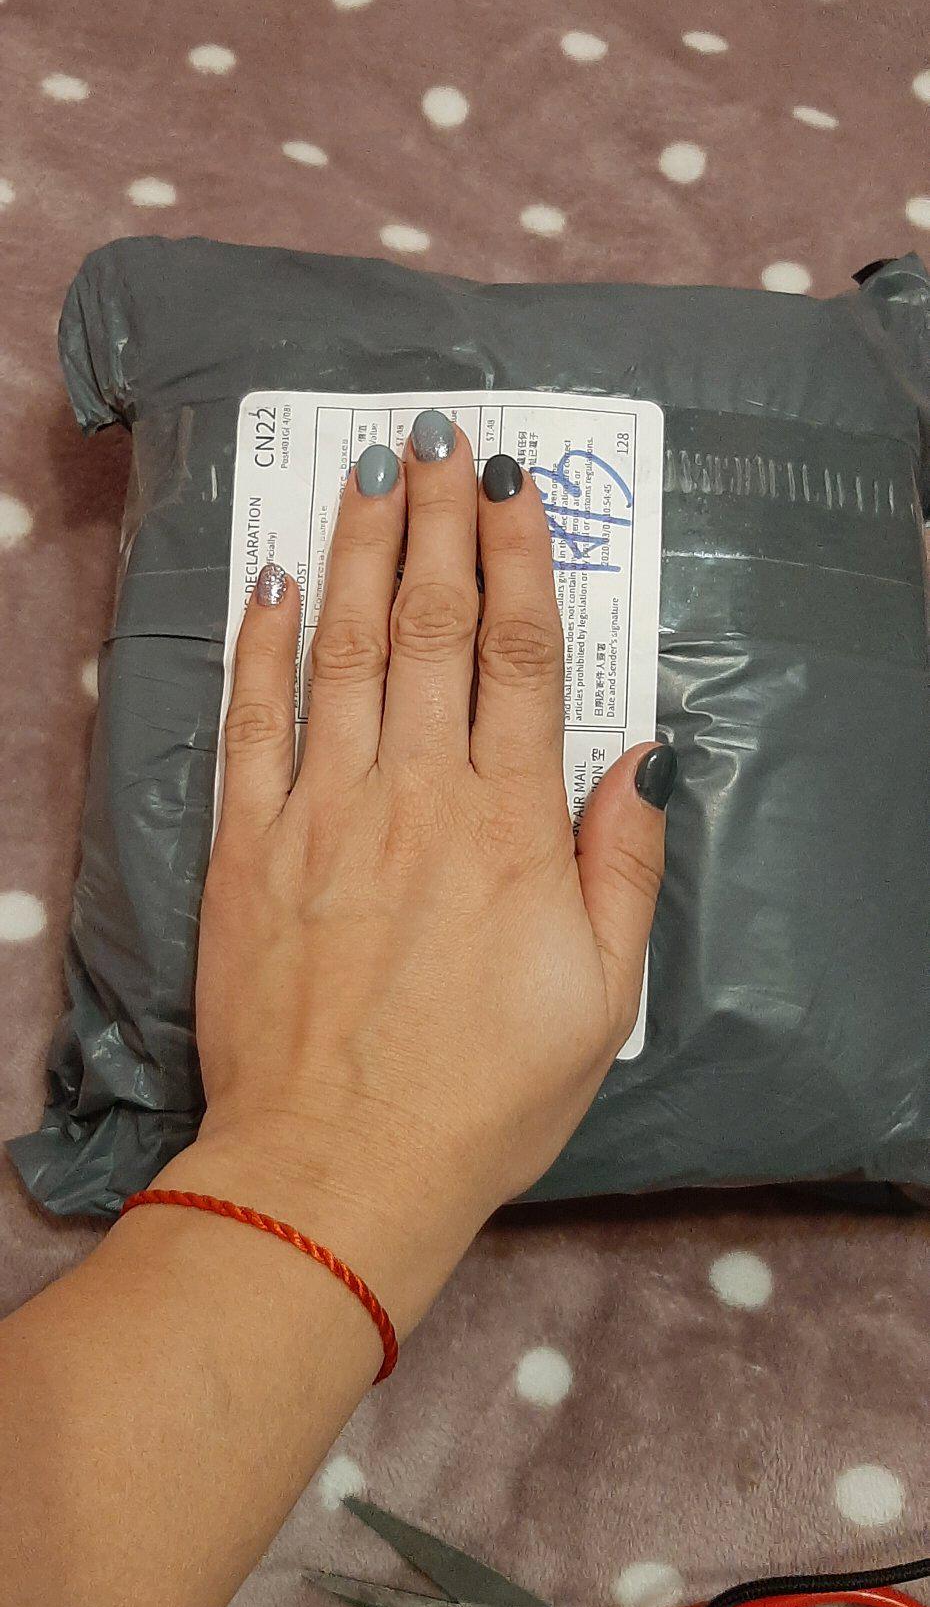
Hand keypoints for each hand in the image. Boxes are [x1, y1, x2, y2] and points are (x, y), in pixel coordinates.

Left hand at [190, 416, 674, 1328]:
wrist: (338, 1166)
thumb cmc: (482, 1094)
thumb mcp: (601, 996)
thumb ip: (622, 863)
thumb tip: (645, 754)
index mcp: (506, 825)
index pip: (518, 656)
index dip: (516, 559)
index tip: (510, 487)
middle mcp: (414, 794)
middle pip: (428, 627)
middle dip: (436, 522)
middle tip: (438, 440)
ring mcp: (321, 813)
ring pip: (341, 651)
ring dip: (356, 552)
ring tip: (367, 475)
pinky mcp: (247, 847)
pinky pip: (251, 723)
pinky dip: (261, 646)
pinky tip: (273, 584)